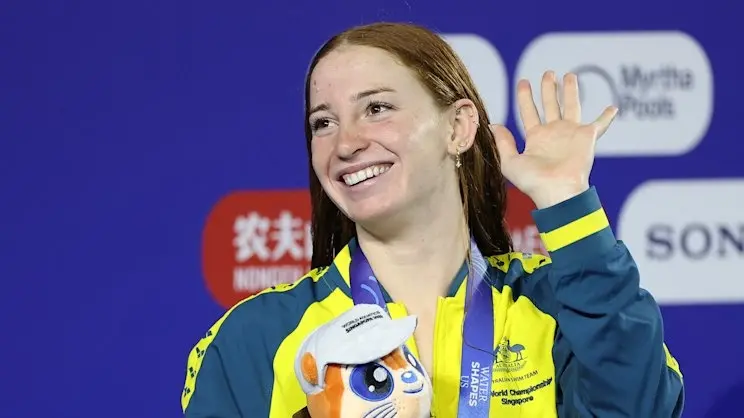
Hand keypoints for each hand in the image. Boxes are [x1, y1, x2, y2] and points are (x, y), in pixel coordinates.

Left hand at [491, 70, 617, 208]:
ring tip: (569, 75)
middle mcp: (553, 133)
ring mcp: (571, 134)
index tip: (523, 81)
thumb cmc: (533, 182)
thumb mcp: (510, 162)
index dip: (525, 96)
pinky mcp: (587, 137)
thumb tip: (493, 124)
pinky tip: (613, 107)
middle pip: (550, 104)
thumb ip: (503, 143)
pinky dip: (607, 117)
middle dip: (549, 88)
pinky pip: (600, 125)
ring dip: (571, 91)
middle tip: (548, 73)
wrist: (557, 192)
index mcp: (536, 137)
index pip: (528, 111)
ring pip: (571, 105)